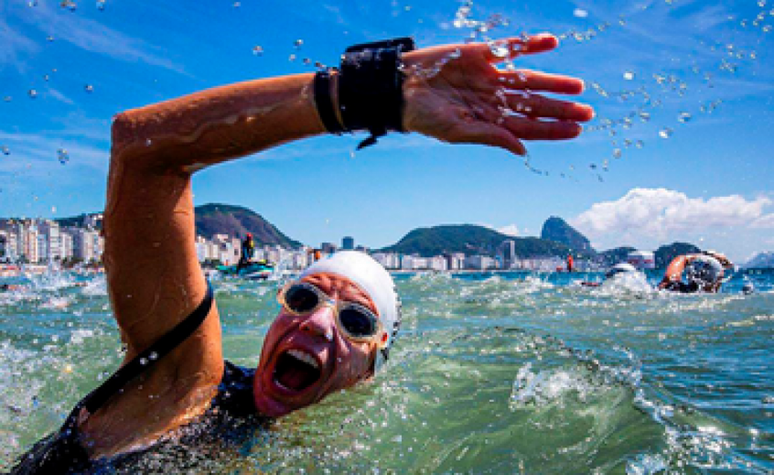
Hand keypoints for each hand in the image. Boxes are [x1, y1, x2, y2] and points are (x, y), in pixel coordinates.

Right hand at [402, 34, 593, 155]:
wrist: (400, 88)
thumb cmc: (424, 117)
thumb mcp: (456, 130)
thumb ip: (489, 136)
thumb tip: (522, 149)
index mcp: (490, 122)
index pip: (529, 127)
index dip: (553, 129)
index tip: (577, 130)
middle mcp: (494, 100)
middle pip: (534, 105)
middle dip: (561, 109)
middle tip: (588, 112)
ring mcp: (489, 76)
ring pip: (529, 78)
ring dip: (553, 81)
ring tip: (577, 86)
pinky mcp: (481, 54)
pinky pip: (511, 48)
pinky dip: (530, 45)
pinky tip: (551, 43)